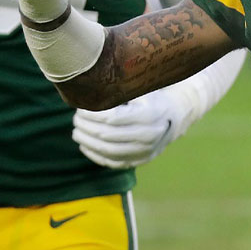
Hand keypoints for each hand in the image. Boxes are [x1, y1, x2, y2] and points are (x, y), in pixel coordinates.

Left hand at [72, 88, 188, 167]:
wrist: (174, 116)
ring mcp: (145, 151)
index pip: (112, 118)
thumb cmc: (152, 98)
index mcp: (149, 115)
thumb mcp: (141, 89)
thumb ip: (120, 90)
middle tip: (75, 119)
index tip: (80, 108)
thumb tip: (90, 86)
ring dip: (88, 142)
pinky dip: (96, 155)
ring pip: (109, 151)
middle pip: (108, 135)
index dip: (92, 115)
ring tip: (76, 132)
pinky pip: (113, 162)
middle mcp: (149, 135)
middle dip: (87, 128)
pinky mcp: (140, 161)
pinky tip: (85, 145)